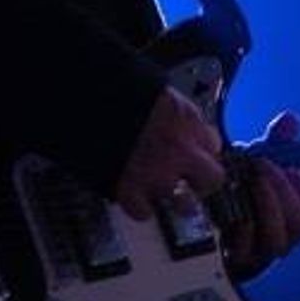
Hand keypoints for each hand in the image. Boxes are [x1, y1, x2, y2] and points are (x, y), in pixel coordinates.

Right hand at [115, 86, 225, 220]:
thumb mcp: (157, 90)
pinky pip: (145, 212)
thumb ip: (175, 111)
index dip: (204, 148)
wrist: (85, 98)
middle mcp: (179, 150)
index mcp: (185, 118)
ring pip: (185, 205)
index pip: (213, 143)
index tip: (198, 151)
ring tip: (166, 194)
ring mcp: (157, 175)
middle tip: (192, 180)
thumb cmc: (117, 87)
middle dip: (202, 181)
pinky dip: (141, 207)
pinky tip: (136, 196)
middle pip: (212, 179)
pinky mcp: (131, 192)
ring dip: (177, 200)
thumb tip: (184, 124)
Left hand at [224, 110, 299, 280]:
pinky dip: (241, 223)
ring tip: (248, 179)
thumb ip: (278, 140)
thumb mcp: (262, 159)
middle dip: (282, 190)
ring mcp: (265, 248)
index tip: (295, 170)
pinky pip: (246, 247)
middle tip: (263, 165)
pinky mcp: (241, 257)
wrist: (214, 211)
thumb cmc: (245, 185)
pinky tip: (233, 202)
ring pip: (278, 239)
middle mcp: (288, 233)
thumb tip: (291, 120)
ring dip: (263, 203)